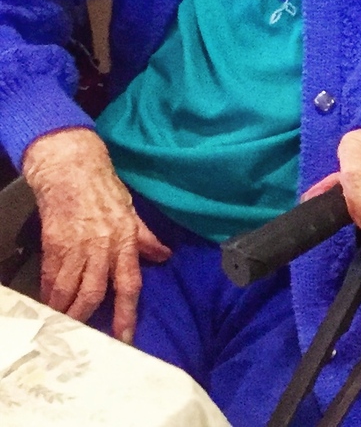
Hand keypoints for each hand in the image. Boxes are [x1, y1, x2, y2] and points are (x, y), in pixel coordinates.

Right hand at [22, 128, 170, 341]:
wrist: (73, 170)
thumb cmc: (105, 189)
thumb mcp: (132, 211)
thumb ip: (146, 238)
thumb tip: (164, 255)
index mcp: (125, 239)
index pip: (130, 282)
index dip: (127, 313)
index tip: (124, 337)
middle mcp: (103, 247)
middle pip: (96, 292)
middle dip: (88, 318)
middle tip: (83, 337)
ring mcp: (77, 247)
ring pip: (71, 290)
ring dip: (66, 311)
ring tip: (63, 325)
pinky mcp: (55, 245)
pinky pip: (52, 278)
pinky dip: (50, 295)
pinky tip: (48, 304)